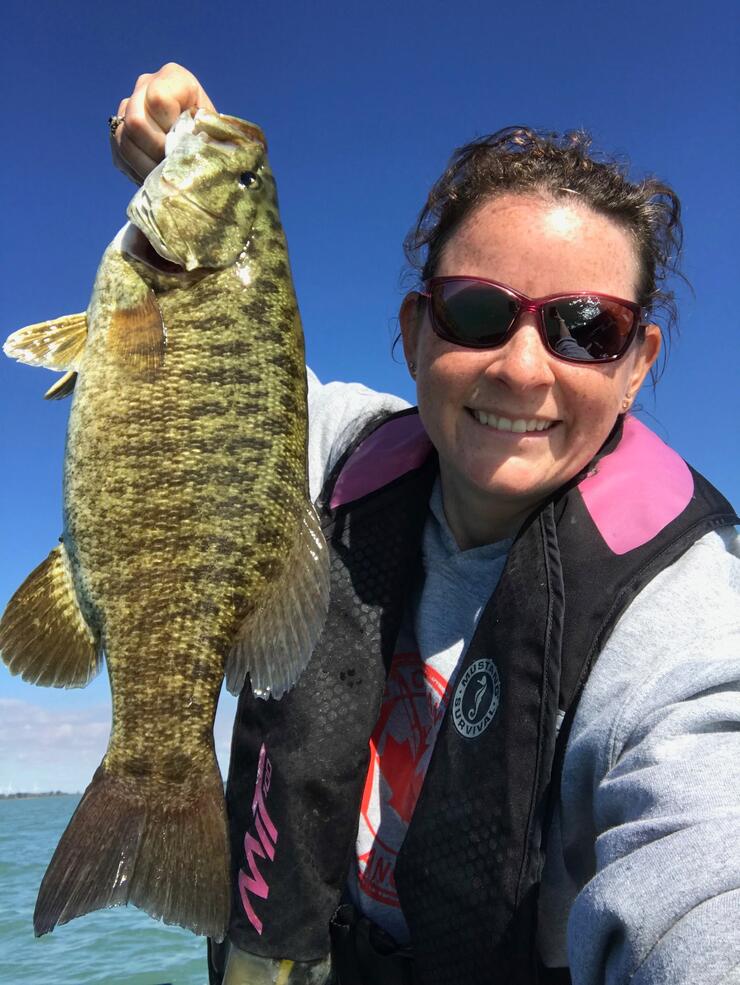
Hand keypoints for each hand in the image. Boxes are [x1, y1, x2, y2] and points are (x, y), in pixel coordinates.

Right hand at [111, 63, 216, 184]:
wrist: (204, 151)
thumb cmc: (215, 141)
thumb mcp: (213, 136)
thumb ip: (199, 136)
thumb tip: (178, 152)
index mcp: (174, 77)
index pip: (158, 99)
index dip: (170, 128)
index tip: (185, 143)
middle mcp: (145, 84)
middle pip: (136, 121)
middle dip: (156, 151)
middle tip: (174, 166)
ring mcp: (128, 106)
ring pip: (124, 139)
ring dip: (146, 165)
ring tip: (166, 175)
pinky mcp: (119, 131)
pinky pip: (119, 153)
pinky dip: (137, 170)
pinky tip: (156, 174)